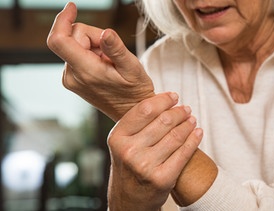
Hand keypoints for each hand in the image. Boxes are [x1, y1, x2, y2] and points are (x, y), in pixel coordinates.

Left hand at [47, 2, 154, 120]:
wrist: (131, 112)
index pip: (59, 40)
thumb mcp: (132, 69)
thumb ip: (117, 50)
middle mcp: (72, 76)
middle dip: (93, 36)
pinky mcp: (73, 79)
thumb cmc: (135, 92)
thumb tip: (105, 33)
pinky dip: (90, 53)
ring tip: (110, 63)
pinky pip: (77, 54)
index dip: (62, 19)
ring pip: (75, 45)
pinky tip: (104, 65)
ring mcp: (71, 79)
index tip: (72, 7)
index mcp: (85, 71)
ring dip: (92, 46)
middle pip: (72, 37)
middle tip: (112, 52)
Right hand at [107, 93, 202, 209]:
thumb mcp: (123, 143)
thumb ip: (137, 123)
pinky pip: (184, 152)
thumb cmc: (129, 166)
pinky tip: (198, 132)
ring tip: (192, 119)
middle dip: (179, 112)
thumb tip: (163, 99)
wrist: (129, 200)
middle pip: (163, 121)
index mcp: (117, 137)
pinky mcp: (162, 178)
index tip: (173, 96)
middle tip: (186, 109)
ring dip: (188, 124)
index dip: (163, 100)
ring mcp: (145, 166)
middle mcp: (129, 151)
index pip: (145, 110)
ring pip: (176, 135)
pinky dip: (194, 139)